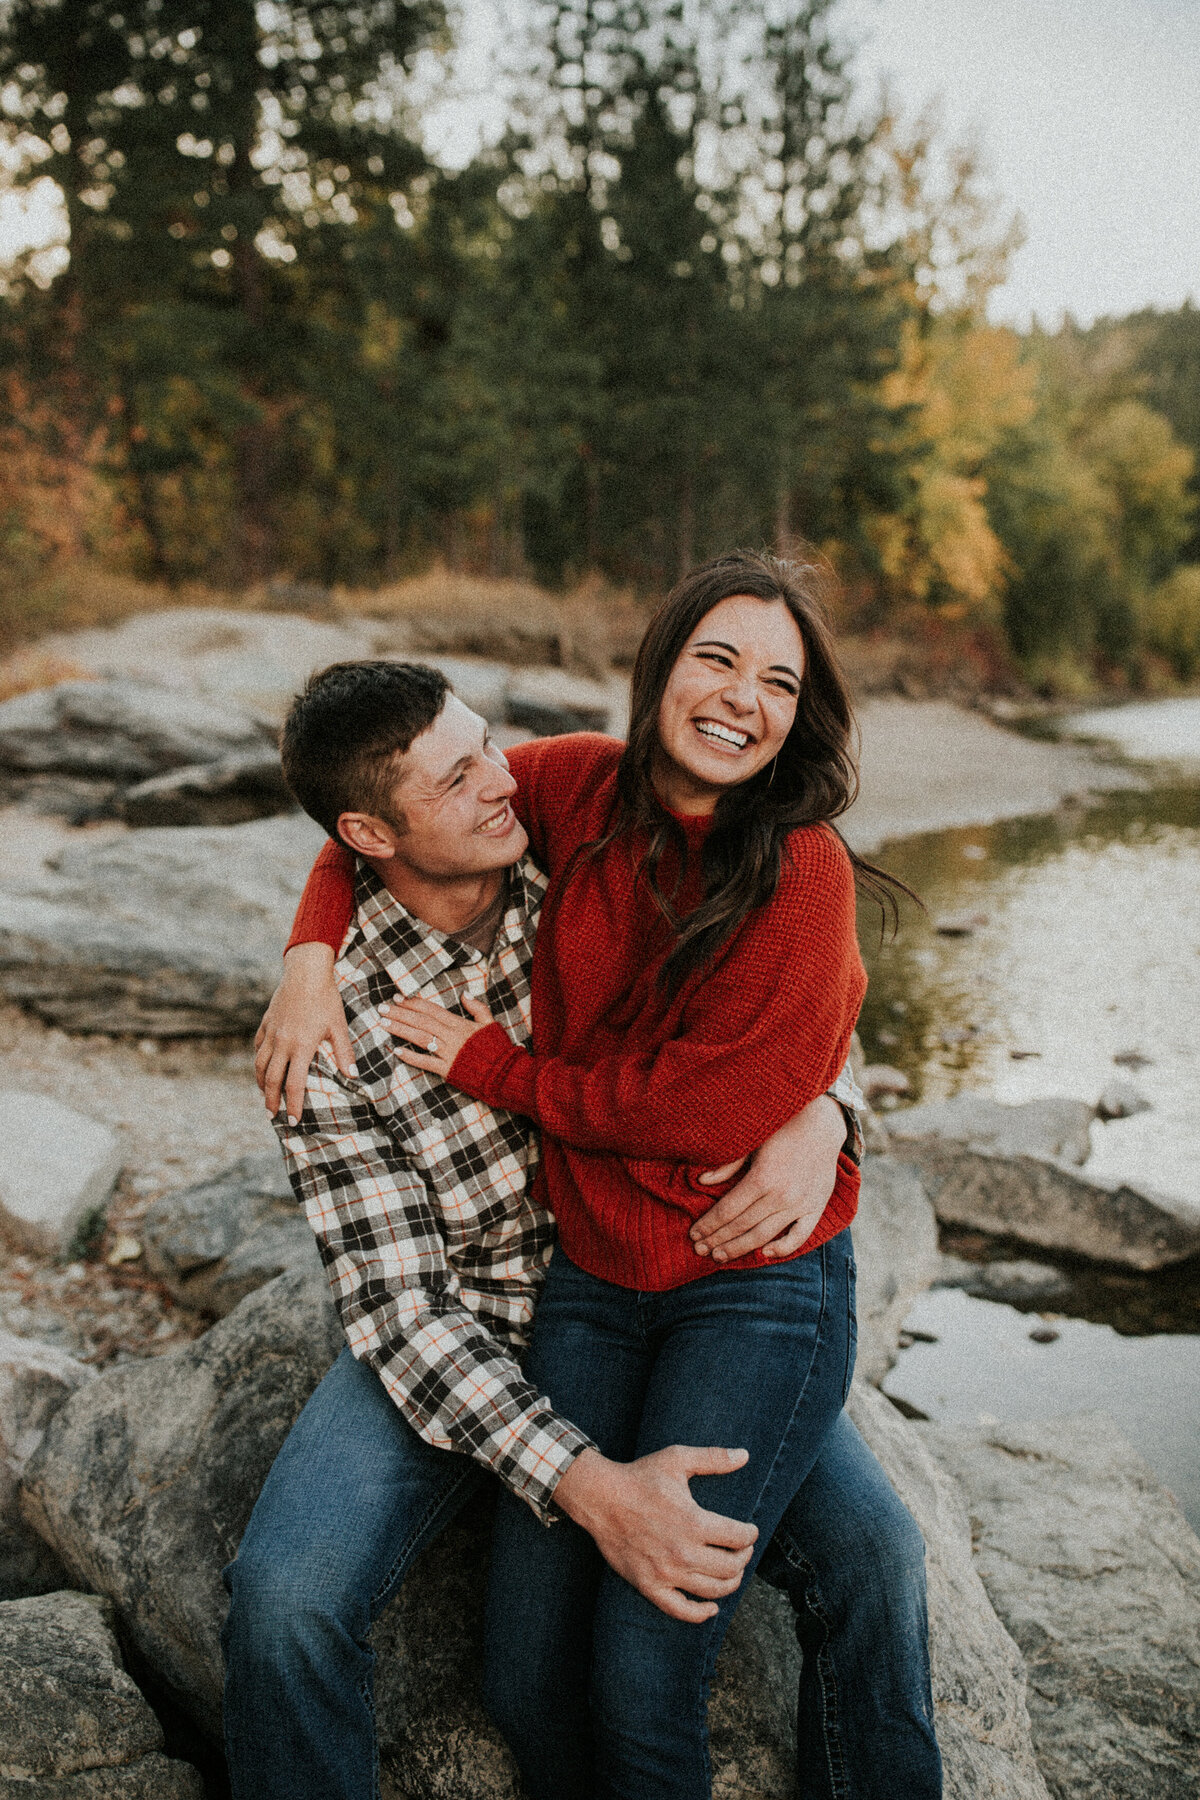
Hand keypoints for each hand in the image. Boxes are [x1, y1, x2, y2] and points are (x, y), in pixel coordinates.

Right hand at [255, 943, 355, 1124]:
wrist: (306, 972)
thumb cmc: (326, 999)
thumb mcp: (339, 1026)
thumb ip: (344, 1052)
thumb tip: (352, 1075)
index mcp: (302, 1047)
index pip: (295, 1085)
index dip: (294, 1105)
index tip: (294, 1120)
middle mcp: (283, 1043)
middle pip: (271, 1079)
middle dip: (271, 1101)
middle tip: (273, 1116)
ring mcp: (271, 1032)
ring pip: (260, 1064)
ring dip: (260, 1084)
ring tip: (264, 1096)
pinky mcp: (266, 1022)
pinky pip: (258, 1047)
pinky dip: (259, 1060)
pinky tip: (262, 1067)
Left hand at [382, 992, 495, 1078]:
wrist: (506, 1073)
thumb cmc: (499, 1049)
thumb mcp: (490, 1023)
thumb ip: (477, 1008)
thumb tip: (465, 993)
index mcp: (460, 1024)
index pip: (432, 1010)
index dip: (413, 1002)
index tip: (397, 997)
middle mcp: (452, 1036)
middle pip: (421, 1021)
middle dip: (399, 1013)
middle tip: (381, 1008)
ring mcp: (448, 1053)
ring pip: (420, 1038)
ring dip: (400, 1029)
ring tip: (383, 1023)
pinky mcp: (448, 1070)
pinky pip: (426, 1062)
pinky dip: (411, 1057)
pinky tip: (396, 1050)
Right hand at [553, 1445, 757, 1622]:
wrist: (601, 1498)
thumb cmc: (640, 1477)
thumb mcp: (677, 1459)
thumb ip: (714, 1458)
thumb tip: (745, 1455)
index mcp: (694, 1522)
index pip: (739, 1537)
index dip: (751, 1534)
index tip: (750, 1531)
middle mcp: (683, 1552)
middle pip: (731, 1567)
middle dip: (744, 1558)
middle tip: (743, 1550)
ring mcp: (666, 1573)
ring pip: (712, 1591)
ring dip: (731, 1583)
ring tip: (732, 1572)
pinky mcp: (650, 1586)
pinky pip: (681, 1611)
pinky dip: (700, 1614)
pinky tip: (710, 1608)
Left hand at [690, 1093, 845, 1263]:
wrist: (821, 1125)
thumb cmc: (781, 1129)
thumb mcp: (751, 1142)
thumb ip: (728, 1165)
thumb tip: (702, 1181)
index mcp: (762, 1178)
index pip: (727, 1210)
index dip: (708, 1224)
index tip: (694, 1234)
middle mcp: (781, 1195)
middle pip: (741, 1226)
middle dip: (717, 1240)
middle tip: (700, 1250)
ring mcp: (800, 1204)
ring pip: (764, 1235)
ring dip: (739, 1248)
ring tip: (719, 1256)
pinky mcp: (816, 1208)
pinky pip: (800, 1236)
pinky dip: (783, 1248)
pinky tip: (765, 1253)